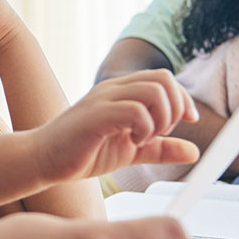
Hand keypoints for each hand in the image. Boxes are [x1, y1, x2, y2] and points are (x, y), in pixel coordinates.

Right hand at [32, 70, 199, 180]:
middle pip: (163, 79)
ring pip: (153, 92)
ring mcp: (103, 99)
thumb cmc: (83, 151)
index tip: (188, 122)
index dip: (183, 99)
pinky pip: (134, 111)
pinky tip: (132, 142)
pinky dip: (144, 129)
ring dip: (160, 119)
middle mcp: (114, 89)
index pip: (164, 78)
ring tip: (145, 138)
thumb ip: (161, 149)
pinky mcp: (95, 115)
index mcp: (122, 92)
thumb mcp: (131, 151)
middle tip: (162, 133)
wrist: (44, 159)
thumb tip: (194, 151)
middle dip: (175, 108)